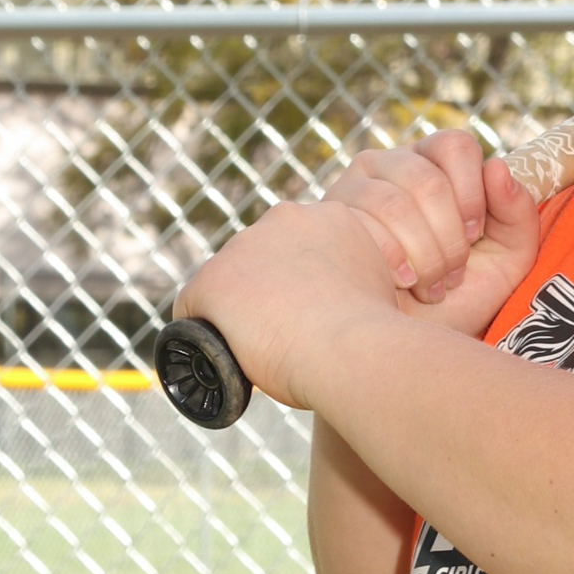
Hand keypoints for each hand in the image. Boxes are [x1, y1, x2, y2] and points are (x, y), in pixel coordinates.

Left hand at [173, 198, 402, 409]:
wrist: (354, 350)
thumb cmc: (378, 336)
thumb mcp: (381, 290)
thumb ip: (361, 281)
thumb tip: (348, 301)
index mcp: (332, 217)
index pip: (300, 247)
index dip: (302, 282)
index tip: (313, 312)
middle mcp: (285, 219)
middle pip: (262, 258)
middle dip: (268, 291)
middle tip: (288, 333)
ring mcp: (244, 247)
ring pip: (229, 283)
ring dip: (238, 310)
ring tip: (261, 350)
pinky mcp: (211, 279)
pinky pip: (192, 310)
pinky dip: (204, 336)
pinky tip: (224, 356)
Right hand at [322, 131, 540, 336]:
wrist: (407, 342)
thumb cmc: (457, 298)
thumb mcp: (506, 262)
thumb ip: (518, 216)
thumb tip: (498, 169)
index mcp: (437, 164)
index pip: (455, 146)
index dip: (471, 192)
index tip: (474, 237)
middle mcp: (393, 165)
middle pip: (427, 179)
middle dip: (447, 238)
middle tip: (452, 275)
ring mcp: (354, 187)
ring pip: (394, 203)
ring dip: (420, 255)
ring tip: (428, 287)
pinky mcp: (329, 219)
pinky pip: (362, 227)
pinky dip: (391, 263)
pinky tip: (397, 284)